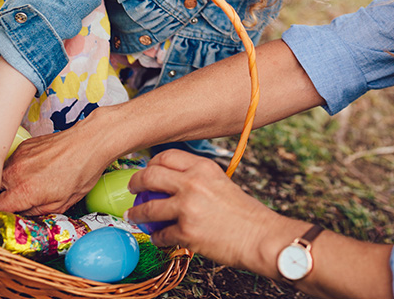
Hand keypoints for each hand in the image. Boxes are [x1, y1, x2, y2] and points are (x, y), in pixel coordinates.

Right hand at [0, 122, 107, 215]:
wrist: (90, 142)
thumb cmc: (81, 173)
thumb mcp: (61, 204)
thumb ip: (35, 212)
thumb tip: (21, 215)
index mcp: (24, 191)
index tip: (5, 216)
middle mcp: (15, 173)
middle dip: (2, 199)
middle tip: (17, 203)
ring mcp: (18, 157)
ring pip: (0, 176)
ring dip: (8, 184)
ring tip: (27, 186)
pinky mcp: (23, 147)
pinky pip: (11, 162)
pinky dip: (17, 170)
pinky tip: (34, 172)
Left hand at [126, 149, 283, 272]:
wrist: (260, 237)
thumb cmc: (246, 214)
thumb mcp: (221, 183)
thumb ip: (198, 180)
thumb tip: (174, 185)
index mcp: (203, 167)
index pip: (167, 157)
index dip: (151, 164)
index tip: (147, 171)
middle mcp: (193, 183)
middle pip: (150, 176)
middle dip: (136, 183)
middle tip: (133, 190)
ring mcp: (187, 208)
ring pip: (148, 208)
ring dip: (137, 214)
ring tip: (133, 216)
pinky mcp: (186, 232)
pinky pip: (160, 234)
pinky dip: (158, 237)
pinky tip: (159, 238)